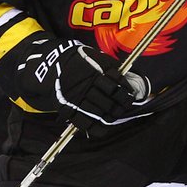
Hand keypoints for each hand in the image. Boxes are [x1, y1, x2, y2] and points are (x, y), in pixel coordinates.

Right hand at [17, 38, 148, 135]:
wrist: (53, 65)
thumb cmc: (80, 61)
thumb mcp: (97, 57)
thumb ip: (113, 68)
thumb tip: (133, 80)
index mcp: (96, 73)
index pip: (117, 86)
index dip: (126, 93)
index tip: (130, 96)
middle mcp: (87, 86)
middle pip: (110, 101)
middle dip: (121, 107)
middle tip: (124, 107)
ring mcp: (78, 98)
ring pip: (99, 112)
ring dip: (111, 117)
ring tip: (115, 116)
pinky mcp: (69, 108)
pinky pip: (84, 123)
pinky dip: (96, 129)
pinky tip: (103, 129)